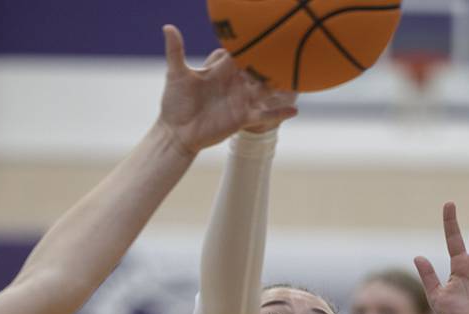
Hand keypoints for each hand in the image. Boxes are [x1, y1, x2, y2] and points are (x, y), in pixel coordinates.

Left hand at [158, 25, 297, 154]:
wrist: (176, 132)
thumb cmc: (175, 103)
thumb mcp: (176, 75)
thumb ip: (176, 51)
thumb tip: (168, 26)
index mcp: (222, 68)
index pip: (242, 51)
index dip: (254, 41)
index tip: (269, 27)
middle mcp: (235, 82)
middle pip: (259, 68)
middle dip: (273, 60)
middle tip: (293, 47)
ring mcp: (240, 100)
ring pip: (265, 89)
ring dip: (280, 83)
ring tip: (301, 75)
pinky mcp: (241, 118)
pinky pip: (263, 115)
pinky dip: (278, 113)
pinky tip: (294, 111)